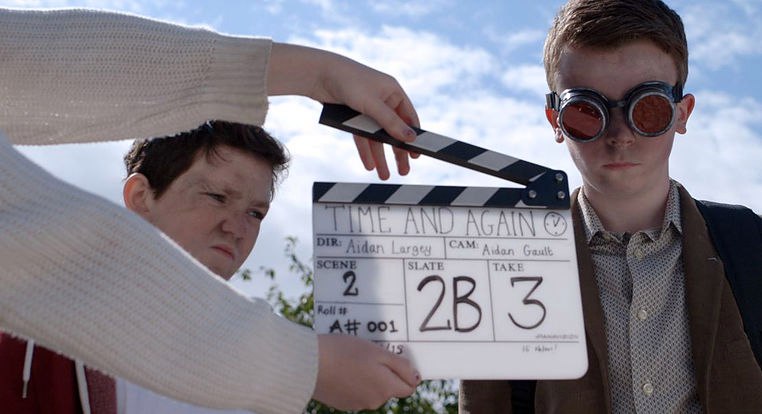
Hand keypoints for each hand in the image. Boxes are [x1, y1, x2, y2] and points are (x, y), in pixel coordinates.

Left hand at [268, 43, 419, 179]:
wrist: (318, 74)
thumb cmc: (349, 81)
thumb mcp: (372, 104)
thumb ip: (391, 122)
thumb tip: (411, 138)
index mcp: (393, 91)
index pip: (409, 118)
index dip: (413, 136)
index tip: (417, 154)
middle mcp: (383, 100)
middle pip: (394, 131)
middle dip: (398, 152)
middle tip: (404, 172)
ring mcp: (367, 109)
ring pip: (377, 137)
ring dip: (381, 156)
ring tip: (384, 176)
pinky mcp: (353, 116)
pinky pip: (362, 136)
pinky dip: (365, 150)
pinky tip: (369, 165)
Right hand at [312, 334, 419, 410]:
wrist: (309, 364)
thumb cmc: (345, 352)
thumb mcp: (378, 351)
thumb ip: (400, 366)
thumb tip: (416, 378)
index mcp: (386, 388)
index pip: (408, 387)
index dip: (405, 371)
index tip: (395, 356)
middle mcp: (375, 401)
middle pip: (389, 387)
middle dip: (384, 372)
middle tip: (369, 353)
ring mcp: (357, 404)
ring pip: (371, 389)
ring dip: (367, 376)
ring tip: (351, 358)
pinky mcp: (342, 403)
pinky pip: (355, 391)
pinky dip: (353, 381)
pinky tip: (341, 368)